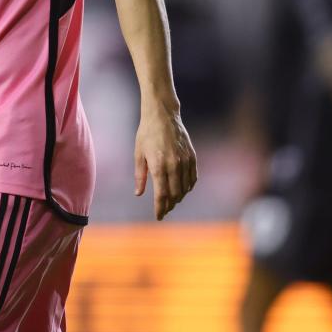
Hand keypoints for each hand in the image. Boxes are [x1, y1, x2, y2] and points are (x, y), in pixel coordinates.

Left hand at [134, 103, 197, 220]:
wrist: (163, 115)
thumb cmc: (147, 133)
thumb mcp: (138, 154)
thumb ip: (140, 175)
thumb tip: (138, 194)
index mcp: (158, 165)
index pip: (161, 195)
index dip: (160, 208)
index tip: (158, 217)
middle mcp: (173, 165)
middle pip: (175, 194)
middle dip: (169, 205)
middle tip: (164, 210)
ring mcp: (185, 161)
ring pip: (185, 188)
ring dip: (179, 197)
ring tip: (173, 201)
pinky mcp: (192, 156)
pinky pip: (193, 177)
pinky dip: (189, 186)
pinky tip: (183, 189)